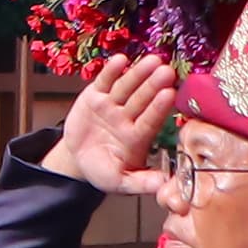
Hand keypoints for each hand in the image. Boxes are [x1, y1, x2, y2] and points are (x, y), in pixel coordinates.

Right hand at [51, 53, 182, 197]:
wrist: (78, 159)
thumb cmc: (102, 171)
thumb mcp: (120, 182)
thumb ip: (141, 183)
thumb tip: (165, 187)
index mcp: (137, 138)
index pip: (150, 120)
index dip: (158, 108)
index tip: (170, 94)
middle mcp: (127, 118)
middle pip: (141, 99)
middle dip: (153, 85)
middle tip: (166, 71)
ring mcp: (112, 105)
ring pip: (127, 87)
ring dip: (138, 73)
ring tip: (151, 60)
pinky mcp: (96, 96)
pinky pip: (105, 82)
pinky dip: (111, 71)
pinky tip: (121, 60)